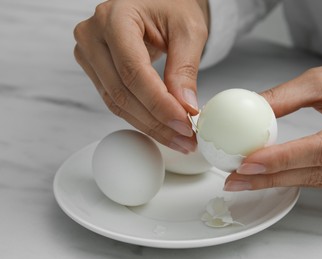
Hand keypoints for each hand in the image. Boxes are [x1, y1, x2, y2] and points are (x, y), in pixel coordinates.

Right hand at [73, 0, 208, 152]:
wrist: (157, 1)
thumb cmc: (172, 5)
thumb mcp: (188, 31)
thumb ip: (184, 69)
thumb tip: (185, 108)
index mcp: (115, 17)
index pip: (133, 71)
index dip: (159, 104)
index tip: (183, 124)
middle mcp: (94, 35)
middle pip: (122, 92)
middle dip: (156, 121)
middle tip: (185, 138)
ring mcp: (90, 52)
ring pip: (116, 102)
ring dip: (148, 125)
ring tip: (177, 137)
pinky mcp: (95, 68)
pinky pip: (115, 100)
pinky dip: (140, 117)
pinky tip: (161, 127)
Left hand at [225, 58, 321, 189]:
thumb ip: (290, 96)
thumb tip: (254, 108)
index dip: (282, 159)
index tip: (247, 163)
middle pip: (316, 173)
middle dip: (270, 178)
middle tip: (235, 179)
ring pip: (319, 182)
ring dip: (279, 181)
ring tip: (246, 179)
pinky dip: (298, 179)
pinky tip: (275, 176)